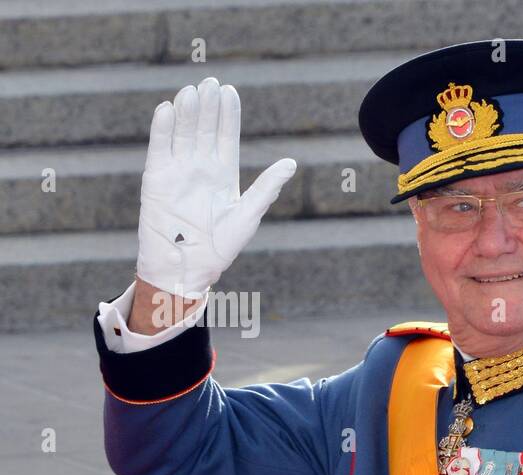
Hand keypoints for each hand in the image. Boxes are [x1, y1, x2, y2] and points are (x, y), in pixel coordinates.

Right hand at [135, 76, 296, 299]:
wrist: (188, 269)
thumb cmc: (220, 248)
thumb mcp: (249, 215)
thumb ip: (266, 187)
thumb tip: (291, 162)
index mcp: (223, 175)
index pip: (225, 137)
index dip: (227, 115)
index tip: (230, 91)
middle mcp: (199, 169)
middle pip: (204, 130)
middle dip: (208, 107)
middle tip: (211, 82)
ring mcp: (177, 172)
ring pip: (182, 134)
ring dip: (186, 112)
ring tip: (192, 91)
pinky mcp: (155, 179)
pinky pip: (158, 149)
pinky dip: (161, 129)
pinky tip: (166, 109)